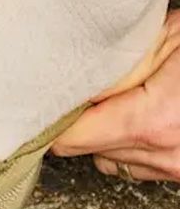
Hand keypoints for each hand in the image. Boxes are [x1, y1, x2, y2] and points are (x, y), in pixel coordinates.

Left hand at [51, 11, 179, 182]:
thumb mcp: (170, 39)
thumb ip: (120, 63)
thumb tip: (70, 77)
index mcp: (155, 120)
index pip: (72, 137)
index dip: (54, 116)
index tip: (42, 96)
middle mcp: (167, 154)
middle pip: (86, 150)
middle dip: (78, 122)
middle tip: (75, 89)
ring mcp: (178, 169)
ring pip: (108, 161)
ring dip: (103, 135)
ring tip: (116, 100)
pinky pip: (136, 167)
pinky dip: (129, 146)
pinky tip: (140, 115)